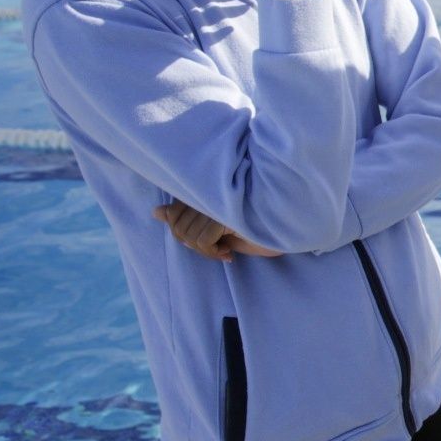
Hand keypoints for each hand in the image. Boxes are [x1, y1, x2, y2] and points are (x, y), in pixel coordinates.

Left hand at [152, 201, 282, 260]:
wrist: (284, 230)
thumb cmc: (252, 226)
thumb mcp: (214, 225)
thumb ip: (185, 217)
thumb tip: (156, 212)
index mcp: (205, 188)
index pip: (174, 215)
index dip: (184, 234)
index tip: (207, 240)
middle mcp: (209, 191)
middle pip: (178, 227)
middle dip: (196, 245)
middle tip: (218, 248)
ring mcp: (217, 202)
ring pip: (189, 236)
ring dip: (207, 251)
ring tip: (225, 249)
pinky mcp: (225, 215)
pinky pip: (202, 241)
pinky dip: (214, 253)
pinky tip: (229, 251)